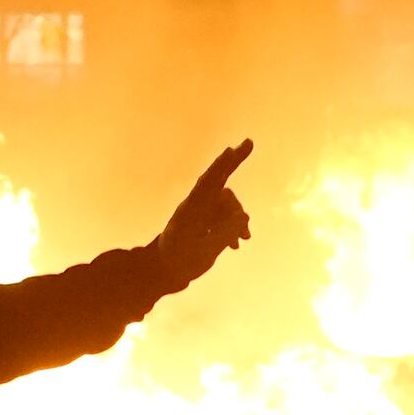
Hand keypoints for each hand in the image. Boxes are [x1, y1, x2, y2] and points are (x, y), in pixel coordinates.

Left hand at [152, 139, 254, 279]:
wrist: (164, 271)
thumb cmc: (180, 262)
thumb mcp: (204, 253)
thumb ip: (224, 234)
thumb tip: (244, 216)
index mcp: (191, 210)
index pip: (208, 183)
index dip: (221, 166)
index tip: (233, 150)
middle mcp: (196, 205)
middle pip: (219, 181)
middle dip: (233, 162)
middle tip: (249, 143)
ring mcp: (200, 211)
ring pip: (226, 204)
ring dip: (238, 219)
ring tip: (245, 239)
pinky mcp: (203, 219)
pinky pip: (224, 215)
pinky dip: (233, 227)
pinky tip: (238, 244)